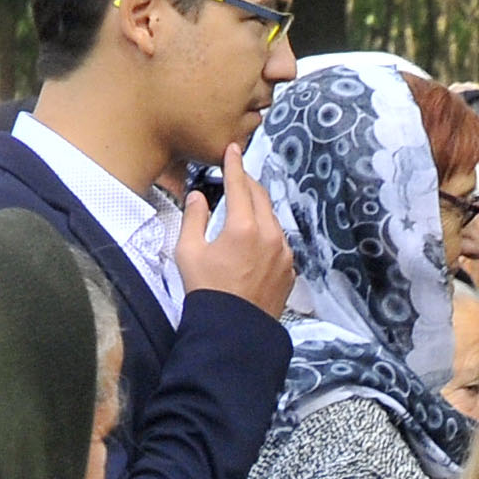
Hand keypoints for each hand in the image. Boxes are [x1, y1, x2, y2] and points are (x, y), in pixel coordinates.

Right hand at [176, 153, 297, 317]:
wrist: (234, 329)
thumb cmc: (206, 290)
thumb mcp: (188, 251)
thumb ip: (194, 217)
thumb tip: (198, 196)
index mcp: (244, 227)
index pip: (239, 185)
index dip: (234, 164)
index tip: (233, 149)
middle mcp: (270, 236)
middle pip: (261, 197)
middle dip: (248, 183)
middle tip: (237, 174)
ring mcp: (284, 253)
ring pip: (272, 219)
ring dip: (258, 208)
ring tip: (243, 205)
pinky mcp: (290, 269)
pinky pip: (279, 241)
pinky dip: (267, 232)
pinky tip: (255, 237)